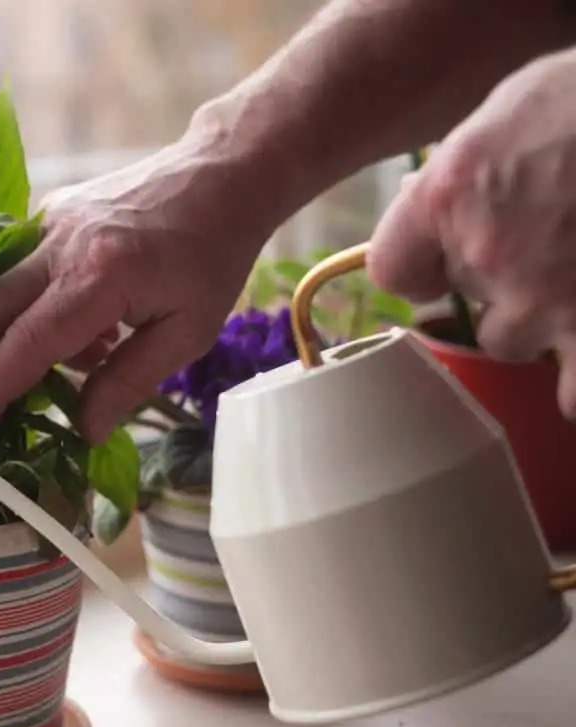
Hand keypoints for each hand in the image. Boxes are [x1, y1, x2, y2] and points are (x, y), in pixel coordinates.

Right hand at [0, 139, 272, 442]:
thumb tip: (84, 431)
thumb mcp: (187, 332)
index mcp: (100, 277)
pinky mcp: (48, 216)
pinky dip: (16, 310)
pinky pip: (17, 270)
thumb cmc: (212, 258)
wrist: (217, 175)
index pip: (29, 343)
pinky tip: (48, 339)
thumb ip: (128, 380)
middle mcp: (62, 245)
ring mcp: (50, 224)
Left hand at [367, 49, 575, 414]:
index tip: (443, 259)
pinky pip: (573, 394)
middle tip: (546, 243)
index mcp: (450, 195)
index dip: (421, 266)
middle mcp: (487, 254)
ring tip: (572, 280)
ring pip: (511, 341)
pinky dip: (575, 385)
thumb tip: (425, 197)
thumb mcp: (511, 107)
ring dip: (538, 321)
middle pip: (464, 300)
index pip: (393, 269)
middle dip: (498, 280)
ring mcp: (548, 298)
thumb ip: (464, 169)